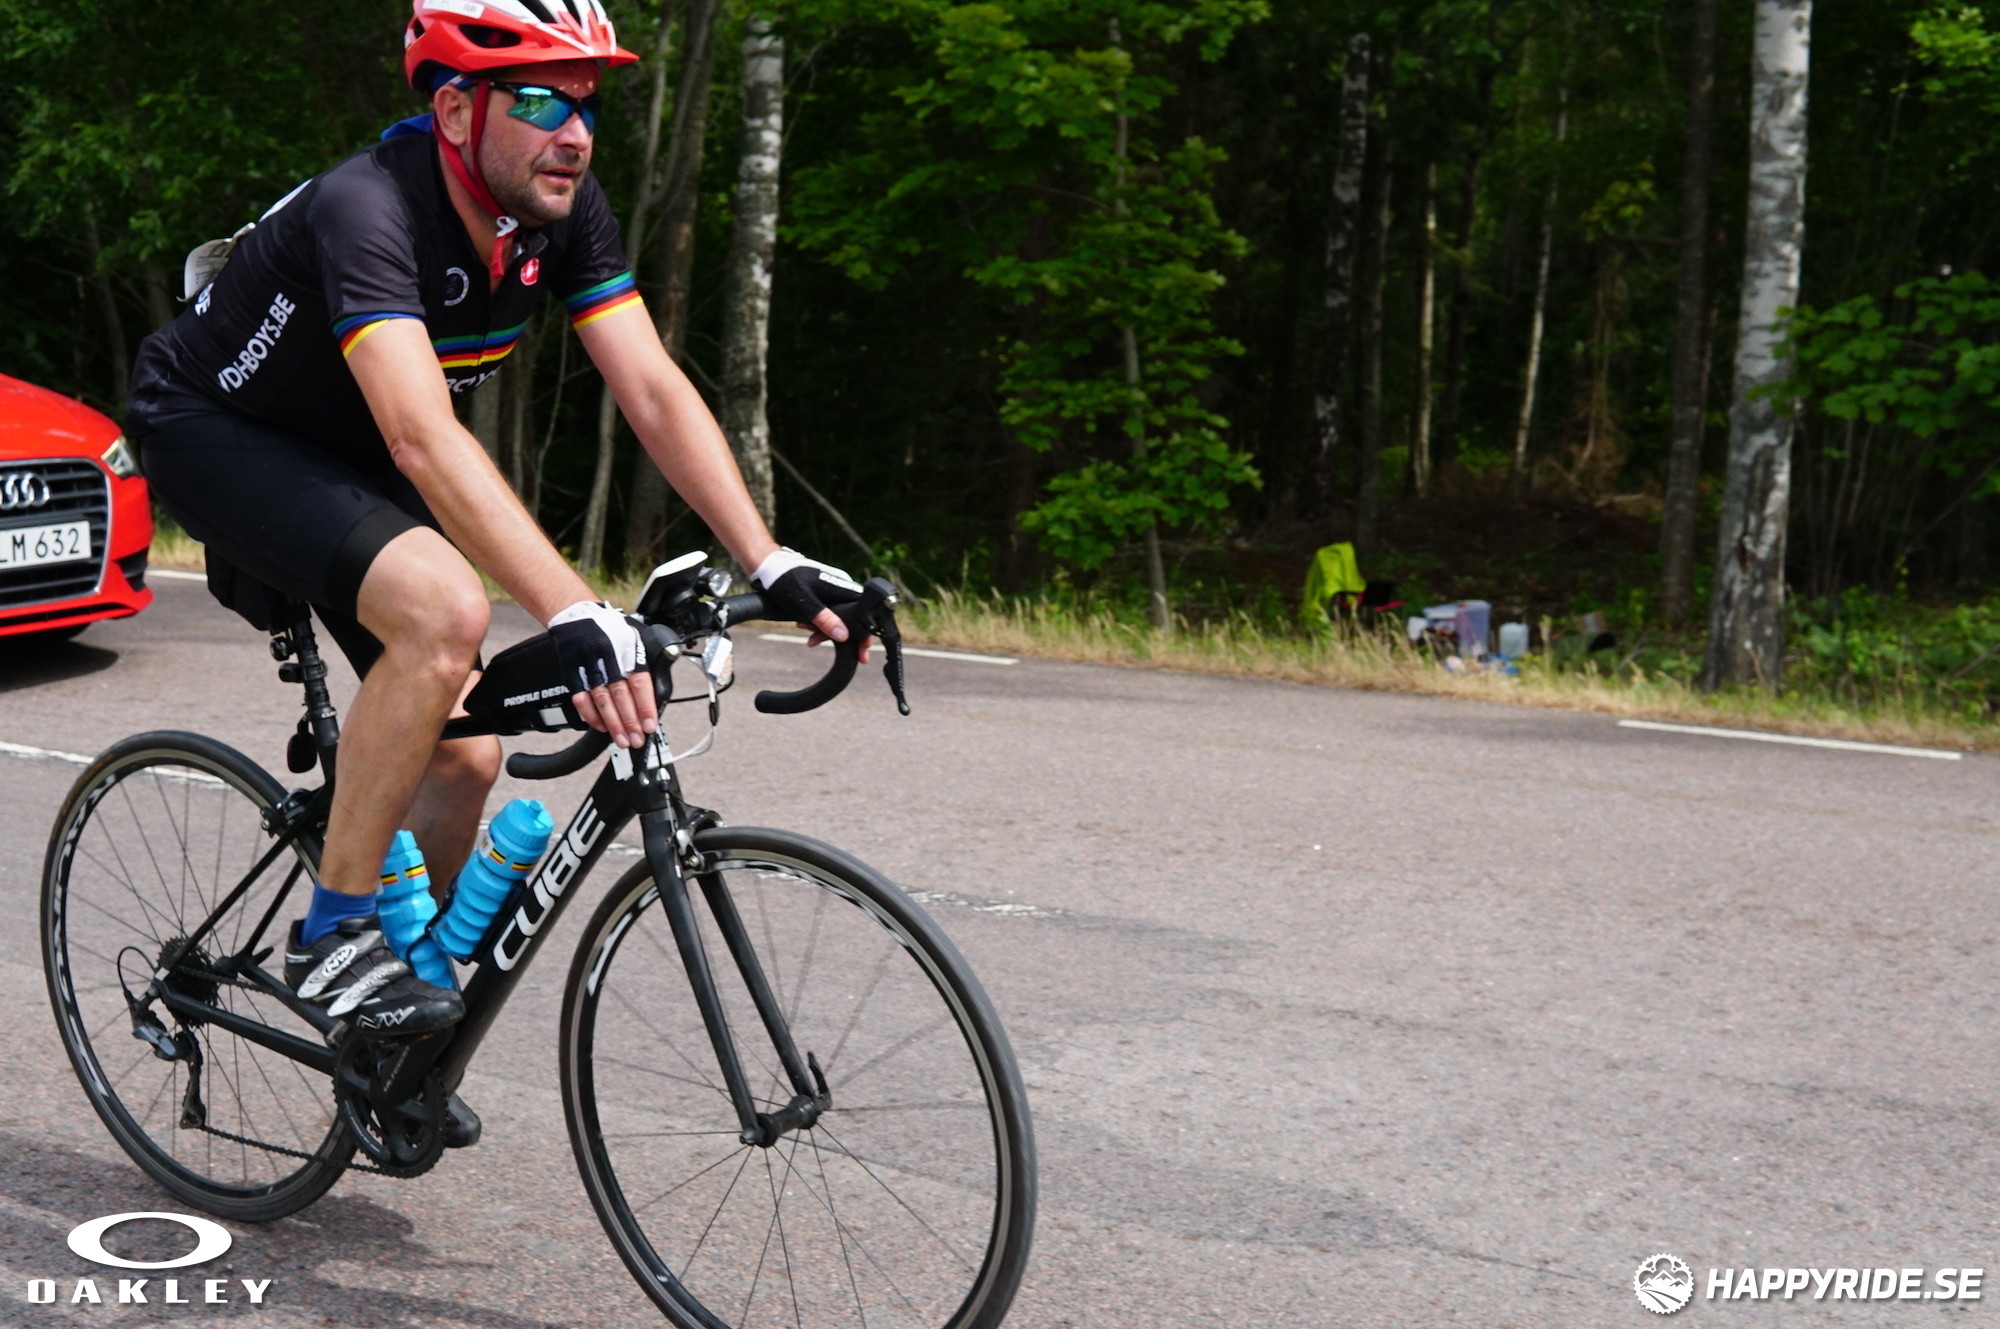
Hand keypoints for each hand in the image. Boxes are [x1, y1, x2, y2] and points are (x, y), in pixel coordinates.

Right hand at [547, 601, 658, 746]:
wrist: (575, 613)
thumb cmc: (608, 627)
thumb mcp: (635, 636)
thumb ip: (645, 661)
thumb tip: (657, 692)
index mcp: (628, 648)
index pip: (639, 682)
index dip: (645, 706)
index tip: (650, 725)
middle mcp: (609, 657)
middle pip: (620, 695)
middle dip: (630, 721)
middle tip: (636, 739)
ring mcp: (588, 665)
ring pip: (601, 700)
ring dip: (612, 723)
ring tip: (622, 740)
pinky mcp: (573, 671)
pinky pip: (581, 698)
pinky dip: (591, 715)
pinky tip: (601, 727)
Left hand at [752, 548, 873, 662]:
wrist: (767, 565)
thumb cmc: (783, 579)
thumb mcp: (803, 603)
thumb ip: (824, 619)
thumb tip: (843, 635)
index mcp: (841, 587)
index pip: (863, 611)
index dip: (865, 633)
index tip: (862, 651)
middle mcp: (841, 588)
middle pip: (852, 617)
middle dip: (844, 637)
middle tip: (839, 653)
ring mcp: (832, 591)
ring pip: (838, 617)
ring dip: (826, 631)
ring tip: (810, 639)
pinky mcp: (822, 594)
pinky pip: (827, 613)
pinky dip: (818, 624)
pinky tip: (805, 628)